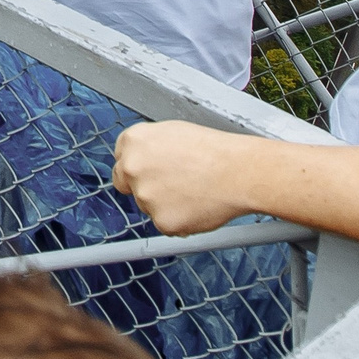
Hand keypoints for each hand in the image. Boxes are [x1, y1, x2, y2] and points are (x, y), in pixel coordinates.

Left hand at [109, 122, 253, 236]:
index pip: (121, 159)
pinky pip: (166, 225)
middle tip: (170, 186)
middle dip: (142, 187)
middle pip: (126, 184)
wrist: (238, 172)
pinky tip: (197, 206)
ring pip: (148, 206)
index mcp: (134, 141)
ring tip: (193, 191)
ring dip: (164, 204)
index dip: (138, 167)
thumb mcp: (172, 133)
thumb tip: (143, 159)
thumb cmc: (213, 151)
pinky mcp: (161, 221)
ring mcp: (145, 196)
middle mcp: (132, 167)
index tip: (150, 172)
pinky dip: (180, 220)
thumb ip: (149, 148)